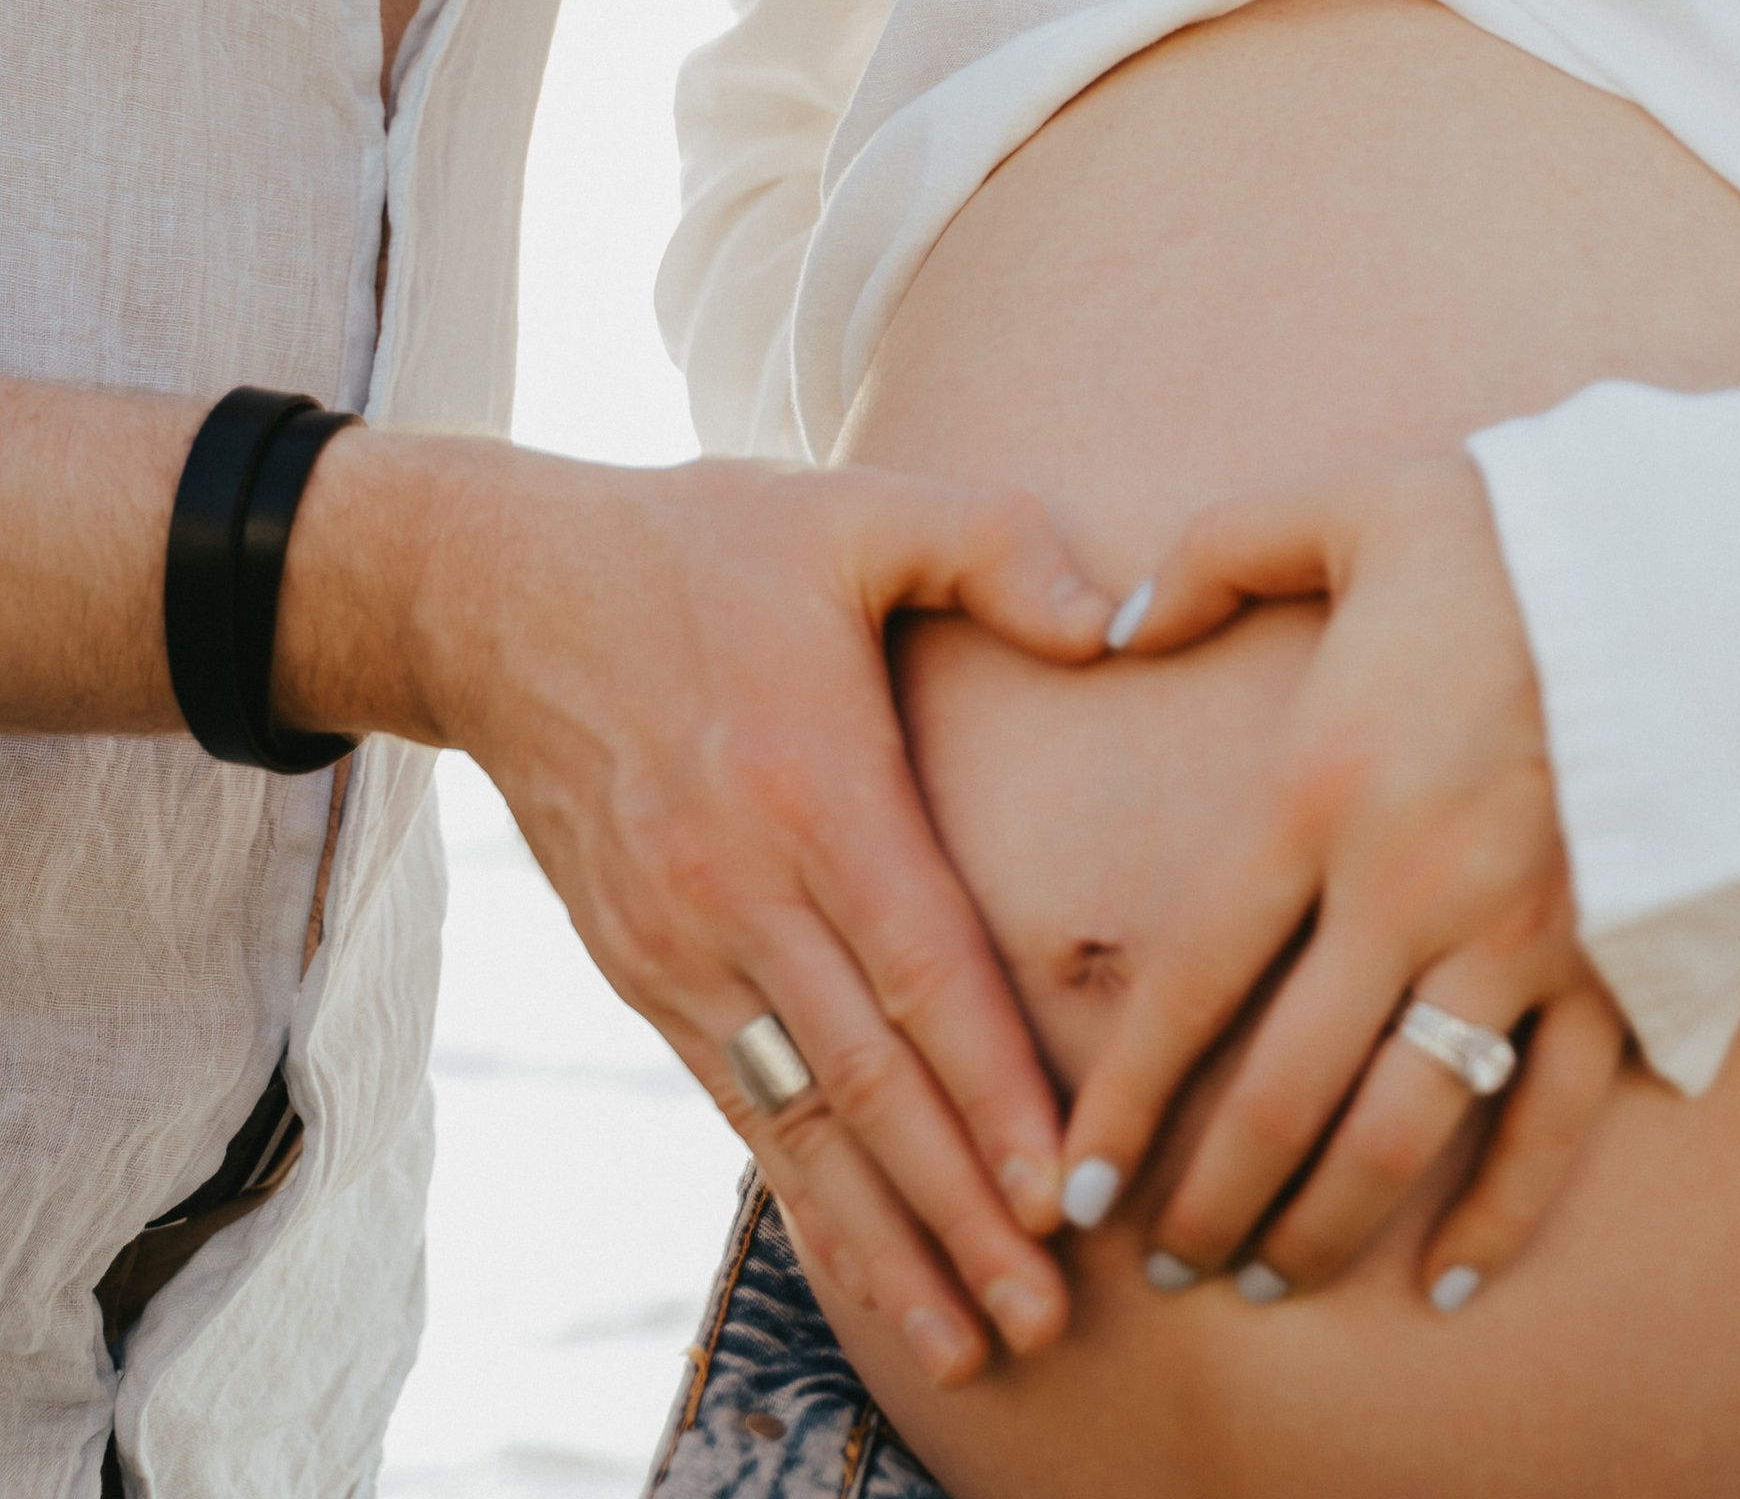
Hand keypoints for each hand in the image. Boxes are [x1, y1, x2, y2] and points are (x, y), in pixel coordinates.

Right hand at [278, 436, 1114, 1385]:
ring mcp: (680, 945)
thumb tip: (1120, 619)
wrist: (504, 597)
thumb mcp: (859, 508)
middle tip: (1045, 1320)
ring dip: (885, 1240)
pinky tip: (860, 1266)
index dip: (991, 1089)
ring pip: (799, 1123)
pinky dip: (801, 1198)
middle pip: (868, 1081)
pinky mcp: (642, 971)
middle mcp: (741, 889)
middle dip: (959, 1212)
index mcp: (812, 787)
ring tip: (969, 1344)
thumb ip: (997, 545)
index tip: (1058, 1193)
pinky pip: (737, 1104)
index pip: (921, 971)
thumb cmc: (708, 547)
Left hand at [1059, 456, 1626, 1307]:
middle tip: (1158, 1268)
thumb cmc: (1514, 530)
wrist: (1709, 563)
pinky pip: (1547, 1123)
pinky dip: (1500, 1217)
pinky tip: (1445, 1281)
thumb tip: (1118, 624)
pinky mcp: (1609, 968)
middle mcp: (1406, 891)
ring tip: (1265, 1281)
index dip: (1124, 1102)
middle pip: (1279, 1094)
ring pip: (1397, 1134)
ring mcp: (1514, 943)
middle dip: (1206, 1201)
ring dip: (1322, 1229)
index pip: (1189, 983)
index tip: (1076, 1186)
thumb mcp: (1344, 506)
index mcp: (1321, 789)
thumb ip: (1216, 552)